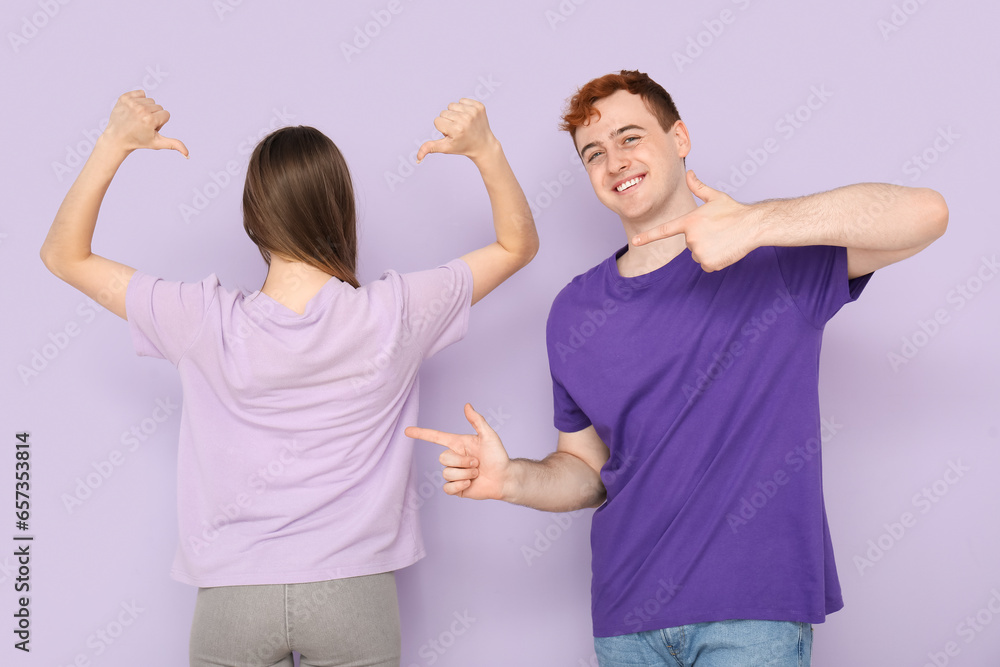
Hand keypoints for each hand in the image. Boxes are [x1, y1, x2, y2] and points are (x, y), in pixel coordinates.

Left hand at [100, 90, 187, 156]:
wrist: (117, 138)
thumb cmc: (139, 141)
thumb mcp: (157, 143)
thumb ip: (174, 145)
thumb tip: (188, 154)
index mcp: (151, 120)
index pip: (166, 114)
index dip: (160, 123)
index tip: (149, 128)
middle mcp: (141, 110)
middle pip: (158, 107)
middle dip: (153, 115)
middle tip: (142, 124)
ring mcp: (132, 103)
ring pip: (150, 100)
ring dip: (146, 108)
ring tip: (136, 117)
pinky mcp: (124, 97)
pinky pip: (140, 93)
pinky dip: (138, 100)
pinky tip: (132, 110)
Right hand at [404, 403, 510, 499]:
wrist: (504, 478)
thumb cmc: (498, 456)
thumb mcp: (489, 436)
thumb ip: (477, 421)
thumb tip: (467, 405)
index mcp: (458, 444)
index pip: (436, 438)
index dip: (421, 434)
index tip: (407, 430)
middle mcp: (454, 458)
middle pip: (443, 458)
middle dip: (463, 461)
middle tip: (477, 463)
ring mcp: (454, 473)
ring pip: (447, 473)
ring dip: (465, 473)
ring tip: (477, 473)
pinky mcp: (456, 488)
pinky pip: (448, 488)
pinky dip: (460, 486)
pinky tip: (470, 483)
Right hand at [416, 99, 498, 163]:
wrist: (484, 145)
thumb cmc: (463, 146)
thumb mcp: (446, 148)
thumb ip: (430, 148)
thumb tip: (417, 158)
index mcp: (456, 130)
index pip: (437, 121)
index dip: (443, 129)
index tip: (453, 134)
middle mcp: (465, 119)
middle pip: (444, 112)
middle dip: (448, 121)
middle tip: (459, 130)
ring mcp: (473, 112)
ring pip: (452, 105)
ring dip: (455, 114)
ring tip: (464, 124)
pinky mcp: (479, 106)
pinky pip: (462, 100)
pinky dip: (464, 108)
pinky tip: (470, 118)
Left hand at [632, 170, 759, 271]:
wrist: (753, 225)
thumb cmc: (734, 210)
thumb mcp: (715, 197)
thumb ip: (698, 187)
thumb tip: (689, 172)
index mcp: (690, 222)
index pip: (664, 230)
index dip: (648, 236)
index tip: (635, 241)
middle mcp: (691, 237)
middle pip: (690, 244)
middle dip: (701, 239)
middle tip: (717, 231)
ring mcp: (699, 251)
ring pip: (698, 255)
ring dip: (708, 250)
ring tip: (722, 240)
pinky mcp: (709, 263)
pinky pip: (707, 265)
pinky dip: (715, 260)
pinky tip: (725, 249)